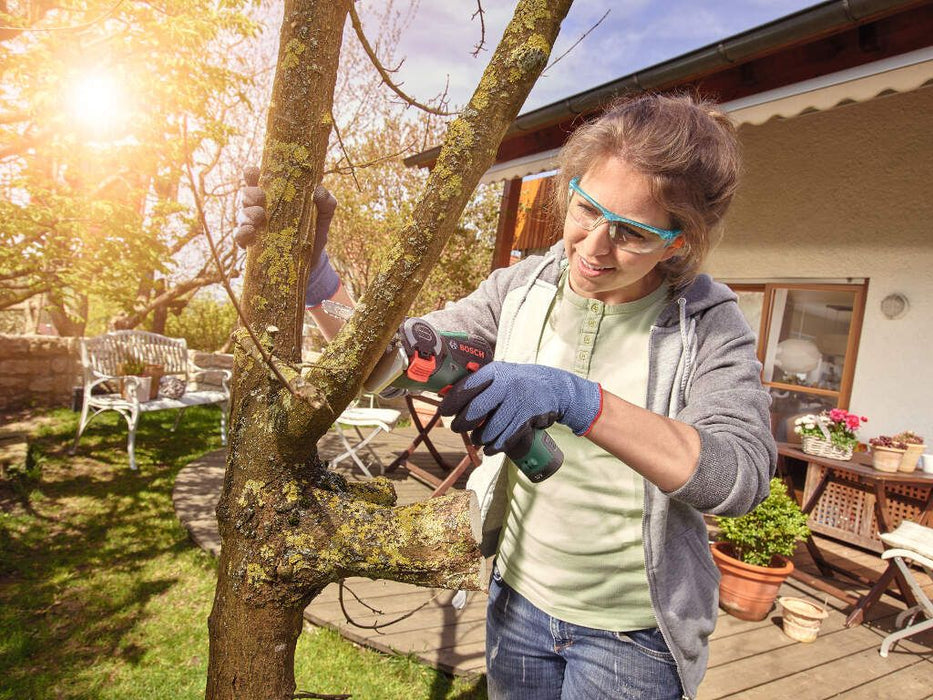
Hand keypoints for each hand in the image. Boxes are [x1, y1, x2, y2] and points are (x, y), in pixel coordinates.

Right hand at [233, 166, 340, 306]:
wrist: (313, 261)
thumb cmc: (314, 231)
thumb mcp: (324, 215)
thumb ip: (327, 201)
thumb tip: (319, 190)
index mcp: (273, 195)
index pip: (256, 179)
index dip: (251, 174)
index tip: (255, 173)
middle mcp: (259, 208)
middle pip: (245, 194)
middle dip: (250, 193)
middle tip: (261, 197)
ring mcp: (254, 226)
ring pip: (241, 214)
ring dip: (247, 213)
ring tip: (260, 216)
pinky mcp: (252, 245)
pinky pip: (239, 236)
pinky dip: (241, 233)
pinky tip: (251, 232)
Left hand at [439, 362, 601, 455]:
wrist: (555, 387)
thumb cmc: (519, 382)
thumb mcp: (501, 375)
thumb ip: (481, 385)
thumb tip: (449, 398)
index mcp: (495, 371)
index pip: (468, 386)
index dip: (452, 401)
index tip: (444, 412)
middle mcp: (506, 383)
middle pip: (476, 409)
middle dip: (463, 423)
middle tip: (457, 428)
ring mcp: (518, 400)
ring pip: (491, 428)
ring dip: (480, 438)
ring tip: (477, 439)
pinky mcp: (528, 416)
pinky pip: (506, 437)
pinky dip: (495, 446)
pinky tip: (490, 448)